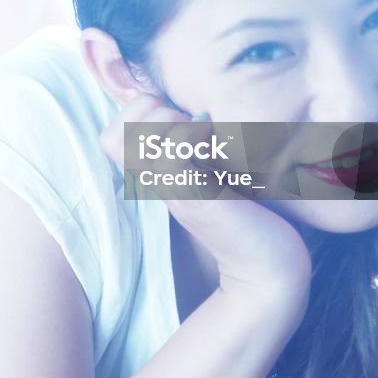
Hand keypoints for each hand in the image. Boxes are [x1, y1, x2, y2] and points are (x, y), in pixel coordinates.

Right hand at [100, 94, 311, 296]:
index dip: (137, 112)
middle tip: (185, 124)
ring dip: (169, 121)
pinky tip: (216, 146)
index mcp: (155, 174)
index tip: (176, 119)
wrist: (267, 266)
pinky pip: (170, 154)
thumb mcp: (214, 172)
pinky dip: (192, 136)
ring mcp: (170, 190)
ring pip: (135, 138)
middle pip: (111, 136)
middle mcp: (155, 182)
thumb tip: (199, 112)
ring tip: (201, 133)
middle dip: (147, 111)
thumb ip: (197, 149)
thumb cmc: (249, 215)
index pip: (110, 135)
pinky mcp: (193, 197)